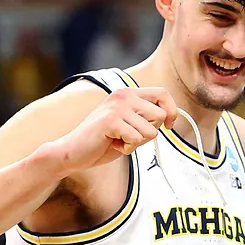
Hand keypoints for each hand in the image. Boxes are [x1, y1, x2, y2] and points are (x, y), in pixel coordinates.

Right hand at [51, 87, 177, 171]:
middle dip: (149, 132)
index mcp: (128, 93)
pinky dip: (127, 148)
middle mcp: (123, 95)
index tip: (169, 126)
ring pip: (150, 131)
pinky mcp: (111, 120)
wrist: (73, 152)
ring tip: (118, 140)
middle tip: (128, 137)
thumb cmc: (102, 141)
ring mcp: (117, 106)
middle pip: (160, 115)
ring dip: (136, 143)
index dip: (172, 110)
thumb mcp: (129, 125)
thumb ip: (145, 118)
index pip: (162, 93)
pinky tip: (112, 143)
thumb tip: (170, 117)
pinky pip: (136, 139)